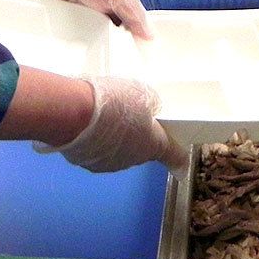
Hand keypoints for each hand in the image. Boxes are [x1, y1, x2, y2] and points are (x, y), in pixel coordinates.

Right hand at [55, 76, 187, 173]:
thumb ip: (149, 104)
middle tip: (127, 115)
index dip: (178, 157)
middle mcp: (133, 160)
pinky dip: (95, 141)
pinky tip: (87, 125)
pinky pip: (97, 151)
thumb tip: (148, 111)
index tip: (182, 161)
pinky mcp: (87, 164)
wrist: (75, 114)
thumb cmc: (113, 101)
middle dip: (136, 135)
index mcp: (152, 144)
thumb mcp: (141, 93)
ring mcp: (109, 165)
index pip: (173, 155)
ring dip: (114, 138)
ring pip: (117, 151)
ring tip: (102, 117)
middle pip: (140, 149)